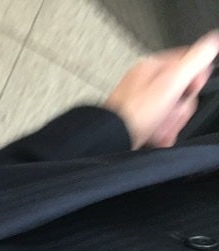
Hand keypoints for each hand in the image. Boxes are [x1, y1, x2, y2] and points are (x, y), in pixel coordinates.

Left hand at [104, 31, 218, 148]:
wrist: (110, 141)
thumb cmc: (134, 113)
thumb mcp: (170, 83)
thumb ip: (194, 60)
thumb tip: (212, 41)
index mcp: (152, 67)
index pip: (189, 64)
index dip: (195, 80)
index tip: (190, 90)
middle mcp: (145, 82)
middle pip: (182, 91)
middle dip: (180, 108)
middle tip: (170, 113)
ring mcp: (141, 102)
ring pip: (173, 110)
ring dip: (171, 123)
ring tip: (159, 128)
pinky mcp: (139, 120)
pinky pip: (161, 124)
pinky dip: (162, 133)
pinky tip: (155, 136)